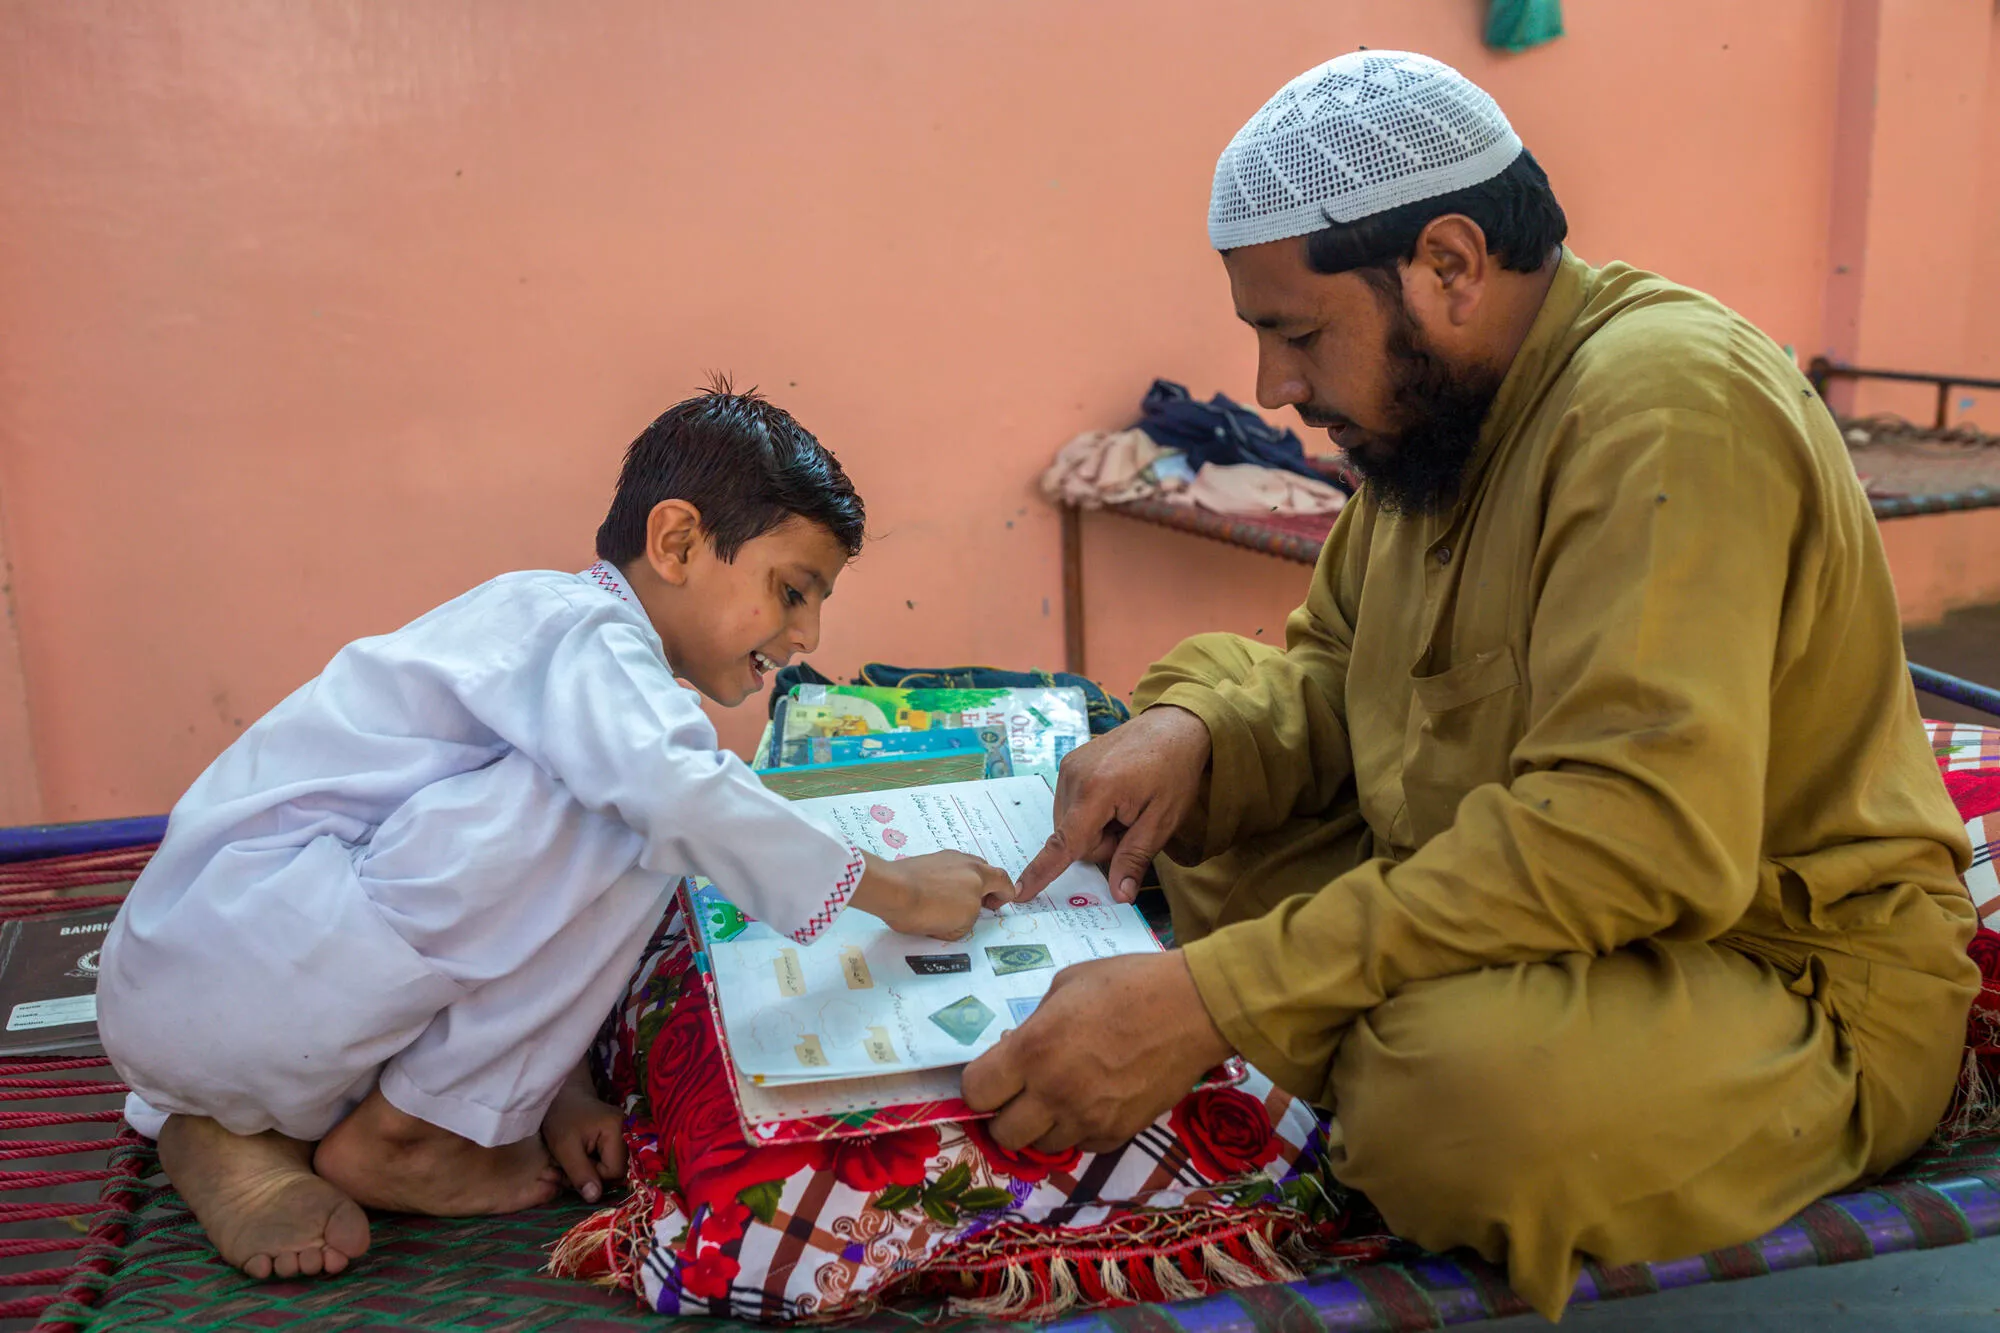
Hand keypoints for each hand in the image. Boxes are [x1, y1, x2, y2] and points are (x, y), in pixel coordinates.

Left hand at [540, 1062, 627, 1203]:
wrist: (560, 1095)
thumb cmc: (560, 1117)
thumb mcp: (564, 1147)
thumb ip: (580, 1173)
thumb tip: (595, 1198)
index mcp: (617, 1130)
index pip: (614, 1171)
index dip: (593, 1177)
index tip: (571, 1168)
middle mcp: (627, 1131)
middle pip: (615, 1171)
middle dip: (589, 1176)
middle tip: (564, 1171)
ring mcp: (622, 1133)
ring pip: (610, 1168)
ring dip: (588, 1172)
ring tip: (567, 1165)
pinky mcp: (614, 1137)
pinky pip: (607, 1160)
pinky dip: (590, 1165)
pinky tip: (575, 1160)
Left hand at [851, 850, 1013, 939]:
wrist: (890, 891)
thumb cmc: (923, 911)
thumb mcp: (955, 928)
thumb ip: (968, 918)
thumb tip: (963, 913)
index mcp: (979, 878)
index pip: (1003, 882)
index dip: (1004, 895)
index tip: (994, 906)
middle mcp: (966, 862)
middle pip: (987, 871)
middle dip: (987, 887)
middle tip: (977, 904)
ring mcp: (946, 857)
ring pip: (966, 867)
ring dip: (967, 881)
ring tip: (952, 899)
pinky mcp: (928, 858)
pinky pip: (947, 867)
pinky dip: (947, 878)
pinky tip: (934, 893)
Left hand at [960, 951, 1232, 1151]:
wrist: (1193, 1009)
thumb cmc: (1127, 983)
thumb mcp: (1065, 986)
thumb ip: (1033, 1024)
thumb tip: (1016, 1049)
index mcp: (1033, 1050)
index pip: (976, 1092)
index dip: (979, 1085)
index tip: (993, 1075)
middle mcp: (1054, 1093)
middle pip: (1004, 1134)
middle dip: (1005, 1114)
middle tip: (1022, 1092)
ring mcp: (1088, 1119)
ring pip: (1042, 1146)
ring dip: (1043, 1125)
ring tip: (1062, 1095)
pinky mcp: (1119, 1134)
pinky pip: (1082, 1146)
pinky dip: (1080, 1130)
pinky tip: (1094, 1100)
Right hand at [1017, 705, 1211, 903]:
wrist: (1173, 726)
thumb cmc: (1174, 770)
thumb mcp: (1163, 820)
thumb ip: (1135, 858)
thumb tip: (1120, 896)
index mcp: (1098, 790)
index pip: (1065, 842)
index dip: (1042, 870)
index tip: (1019, 892)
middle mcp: (1074, 776)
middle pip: (1073, 839)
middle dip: (1101, 843)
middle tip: (1132, 824)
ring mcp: (1068, 767)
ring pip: (1070, 826)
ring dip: (1095, 828)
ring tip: (1125, 807)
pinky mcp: (1069, 764)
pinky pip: (1070, 807)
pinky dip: (1090, 812)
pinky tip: (1115, 797)